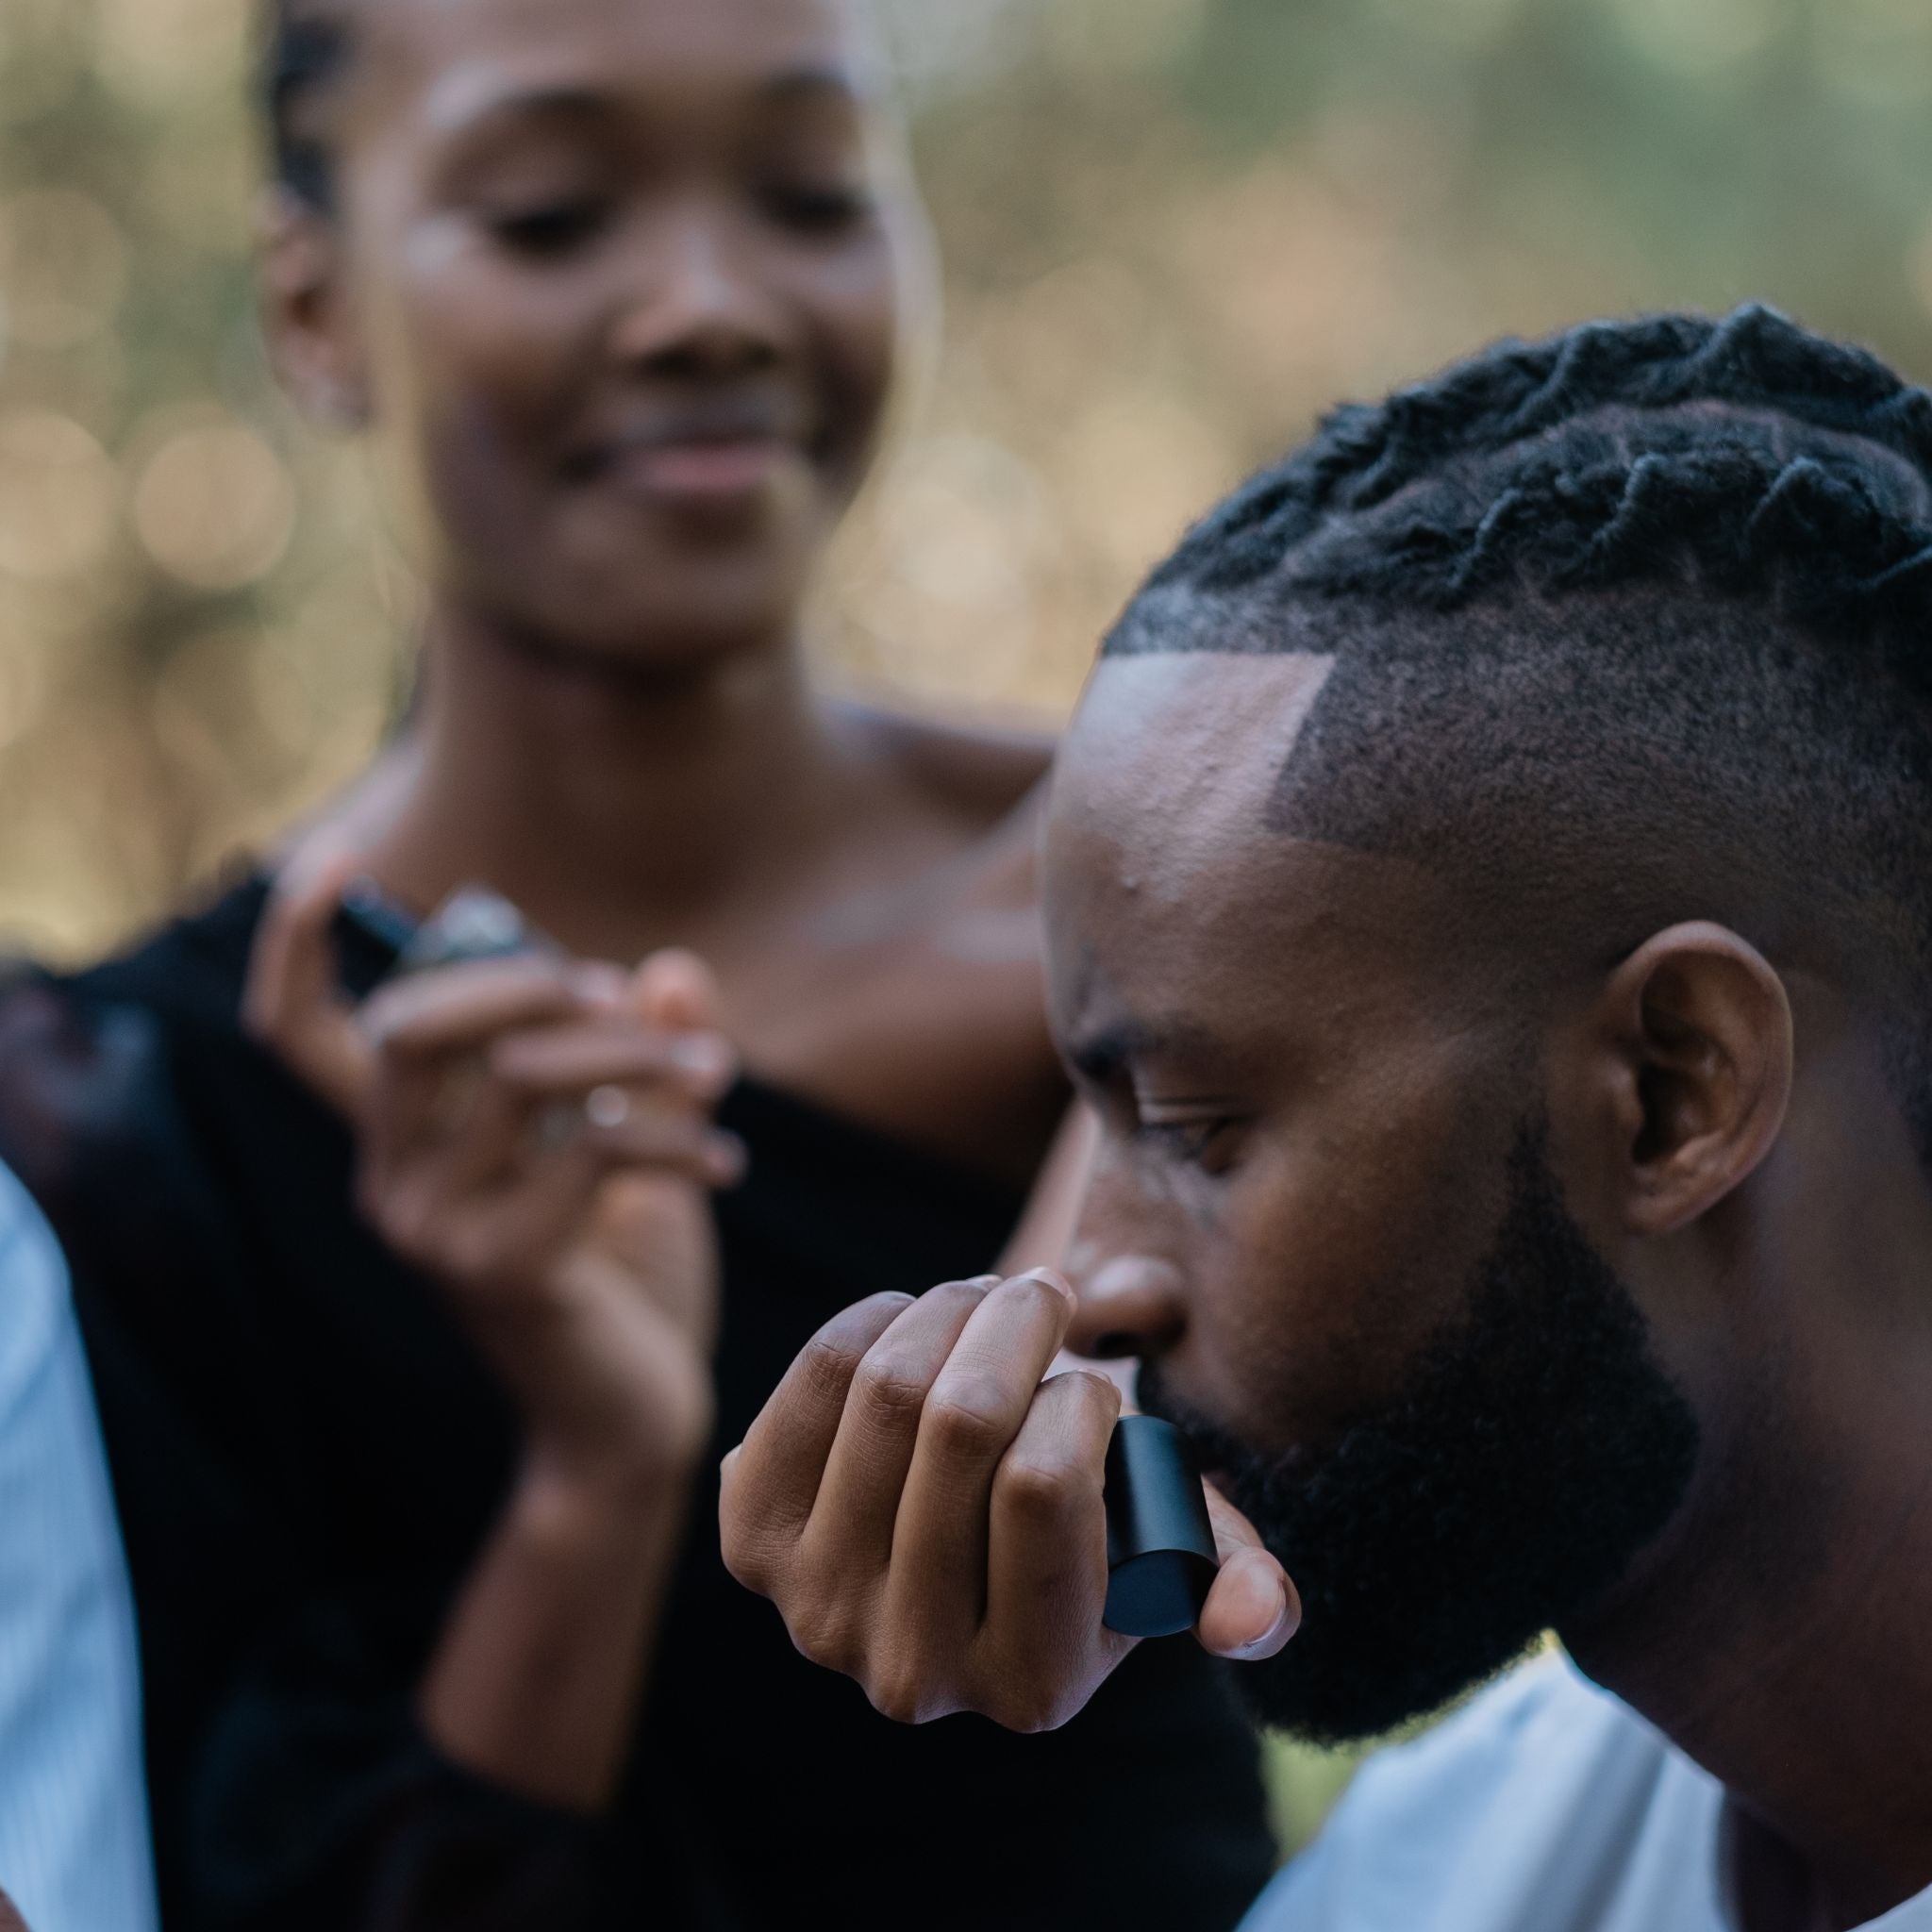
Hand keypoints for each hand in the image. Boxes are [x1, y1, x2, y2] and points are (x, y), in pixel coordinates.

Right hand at [245, 856, 742, 1482]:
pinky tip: (727, 1165)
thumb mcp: (635, 1153)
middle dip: (524, 980)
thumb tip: (673, 968)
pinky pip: (589, 1149)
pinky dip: (671, 1138)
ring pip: (520, 1077)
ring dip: (634, 1054)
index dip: (298, 946)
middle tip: (618, 990)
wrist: (631, 1424)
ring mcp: (436, 1232)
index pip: (303, 1037)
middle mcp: (391, 1184)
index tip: (330, 856)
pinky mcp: (502, 1269)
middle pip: (413, 1027)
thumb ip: (642, 1064)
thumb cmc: (623, 1282)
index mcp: (401, 1146)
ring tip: (716, 1070)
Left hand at [719, 1271, 1298, 1733]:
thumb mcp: (1168, 1540)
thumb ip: (1227, 1568)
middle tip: (1046, 1291)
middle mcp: (913, 1676)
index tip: (1093, 1383)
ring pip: (887, 1385)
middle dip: (1017, 1322)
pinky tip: (917, 1323)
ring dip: (954, 1306)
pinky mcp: (750, 1541)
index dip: (1079, 1400)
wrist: (955, 1533)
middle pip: (960, 1424)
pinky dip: (879, 1316)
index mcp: (1034, 1687)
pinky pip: (818, 1373)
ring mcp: (817, 1612)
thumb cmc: (1087, 1515)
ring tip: (991, 1297)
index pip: (1045, 1484)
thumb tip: (1257, 1618)